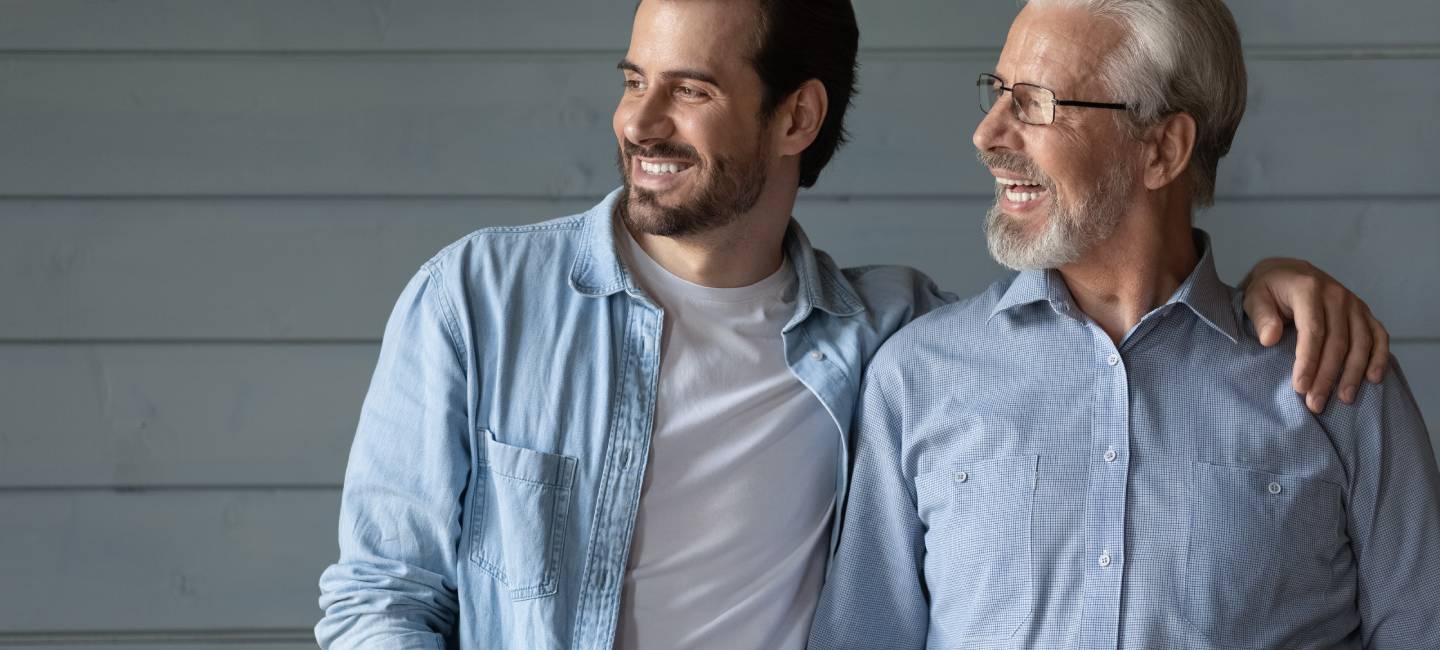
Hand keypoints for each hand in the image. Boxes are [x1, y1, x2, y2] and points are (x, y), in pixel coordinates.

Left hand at [1241, 258, 1389, 413]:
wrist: (1288, 272)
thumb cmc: (1269, 289)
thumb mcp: (1255, 297)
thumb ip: (1261, 316)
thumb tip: (1269, 339)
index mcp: (1308, 289)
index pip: (1312, 331)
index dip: (1308, 361)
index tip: (1300, 387)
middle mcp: (1336, 295)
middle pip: (1337, 341)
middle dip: (1327, 376)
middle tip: (1316, 403)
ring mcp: (1353, 303)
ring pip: (1361, 342)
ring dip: (1353, 373)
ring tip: (1344, 399)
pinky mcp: (1364, 312)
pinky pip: (1378, 335)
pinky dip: (1379, 357)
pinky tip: (1373, 379)